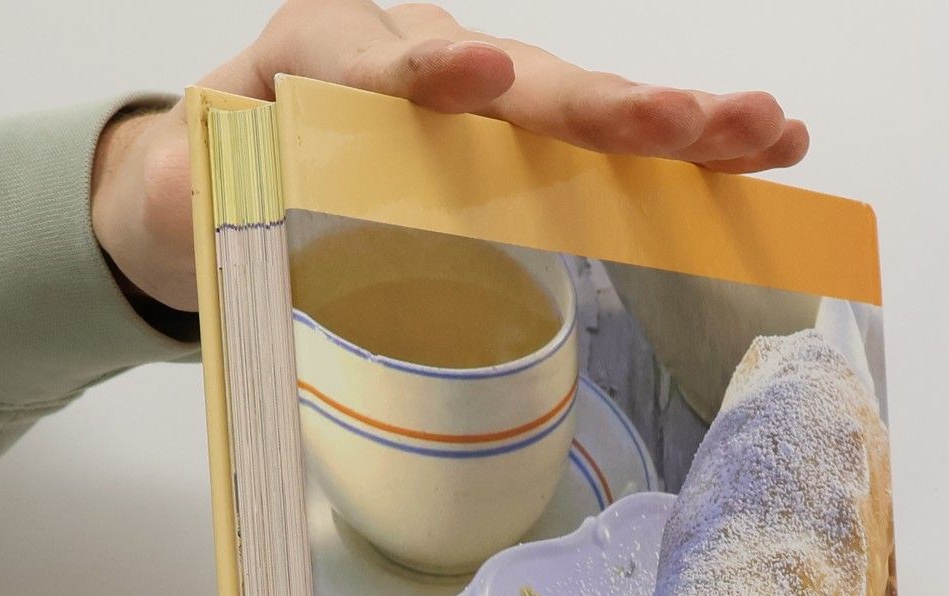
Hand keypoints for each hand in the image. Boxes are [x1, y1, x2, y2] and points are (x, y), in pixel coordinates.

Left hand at [91, 1, 808, 311]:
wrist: (220, 168)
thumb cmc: (211, 181)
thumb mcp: (183, 184)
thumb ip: (199, 182)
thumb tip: (211, 184)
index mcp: (332, 58)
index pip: (389, 62)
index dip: (436, 73)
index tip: (479, 78)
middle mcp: (425, 58)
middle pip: (524, 82)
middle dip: (603, 106)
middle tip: (679, 124)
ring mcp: (485, 99)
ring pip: (583, 106)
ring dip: (680, 122)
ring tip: (764, 130)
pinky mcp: (522, 142)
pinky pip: (603, 145)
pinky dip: (684, 150)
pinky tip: (765, 147)